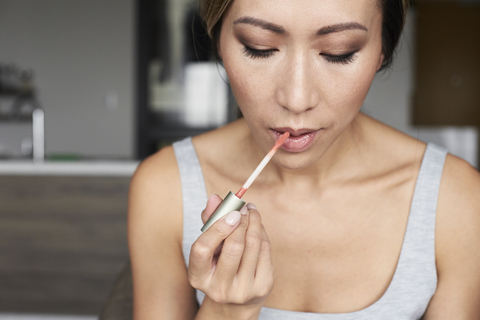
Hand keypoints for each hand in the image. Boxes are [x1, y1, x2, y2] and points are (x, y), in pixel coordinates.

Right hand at [188, 195, 273, 317]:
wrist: (236, 298)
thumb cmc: (218, 264)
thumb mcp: (209, 246)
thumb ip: (210, 221)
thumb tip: (215, 198)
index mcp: (198, 278)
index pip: (202, 249)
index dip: (217, 228)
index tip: (230, 212)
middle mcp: (219, 289)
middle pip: (233, 247)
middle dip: (240, 222)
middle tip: (242, 208)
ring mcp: (242, 290)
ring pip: (253, 245)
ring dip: (254, 222)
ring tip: (251, 211)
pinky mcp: (262, 287)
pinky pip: (265, 250)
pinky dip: (262, 232)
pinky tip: (257, 226)